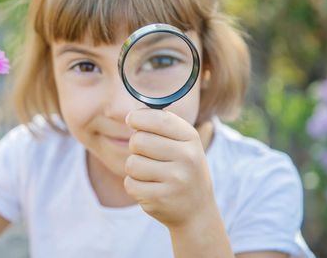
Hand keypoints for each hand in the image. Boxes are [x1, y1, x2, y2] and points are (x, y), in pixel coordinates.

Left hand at [124, 108, 214, 229]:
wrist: (196, 211)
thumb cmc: (183, 168)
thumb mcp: (183, 143)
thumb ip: (162, 125)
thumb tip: (133, 115)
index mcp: (192, 139)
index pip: (159, 119)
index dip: (138, 117)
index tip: (130, 119)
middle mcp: (187, 158)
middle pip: (139, 140)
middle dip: (136, 146)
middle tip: (146, 154)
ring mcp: (175, 180)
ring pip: (132, 163)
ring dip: (134, 168)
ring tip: (150, 173)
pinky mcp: (160, 199)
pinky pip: (130, 184)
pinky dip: (134, 185)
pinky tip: (150, 188)